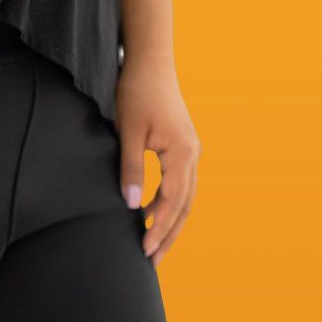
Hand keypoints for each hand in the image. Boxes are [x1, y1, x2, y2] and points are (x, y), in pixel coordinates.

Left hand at [115, 57, 201, 267]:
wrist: (149, 61)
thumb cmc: (136, 92)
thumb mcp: (128, 132)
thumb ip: (130, 169)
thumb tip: (132, 207)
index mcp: (182, 154)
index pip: (172, 203)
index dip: (159, 229)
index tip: (144, 251)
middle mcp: (193, 155)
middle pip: (185, 206)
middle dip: (169, 235)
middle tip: (152, 261)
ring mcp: (191, 150)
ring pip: (185, 196)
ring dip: (170, 221)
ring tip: (152, 244)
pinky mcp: (183, 145)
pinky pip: (180, 183)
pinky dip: (168, 201)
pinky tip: (151, 211)